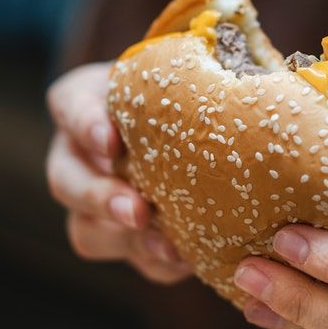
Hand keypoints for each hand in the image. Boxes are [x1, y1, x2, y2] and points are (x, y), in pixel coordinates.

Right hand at [46, 62, 190, 283]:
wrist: (197, 123)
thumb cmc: (188, 85)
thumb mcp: (185, 67)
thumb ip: (199, 66)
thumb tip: (261, 68)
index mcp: (85, 102)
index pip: (70, 105)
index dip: (85, 124)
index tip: (111, 140)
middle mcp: (77, 155)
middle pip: (66, 181)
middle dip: (99, 198)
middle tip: (136, 210)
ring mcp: (94, 203)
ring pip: (88, 231)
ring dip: (127, 241)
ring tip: (168, 247)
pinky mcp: (125, 239)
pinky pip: (132, 260)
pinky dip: (158, 262)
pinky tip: (188, 258)